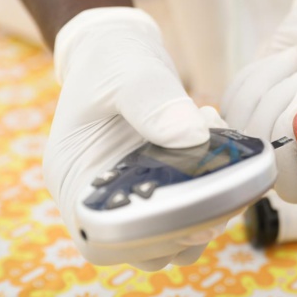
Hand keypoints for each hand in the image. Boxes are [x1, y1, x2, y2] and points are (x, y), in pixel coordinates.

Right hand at [44, 7, 226, 270]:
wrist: (123, 50)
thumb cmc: (113, 60)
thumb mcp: (131, 72)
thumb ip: (156, 103)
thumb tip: (193, 137)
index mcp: (73, 176)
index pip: (100, 238)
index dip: (142, 242)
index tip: (188, 215)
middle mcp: (99, 195)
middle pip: (141, 246)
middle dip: (187, 226)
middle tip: (223, 189)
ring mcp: (131, 194)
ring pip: (171, 235)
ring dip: (207, 212)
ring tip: (222, 163)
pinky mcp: (159, 187)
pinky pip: (188, 210)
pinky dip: (213, 194)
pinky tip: (219, 151)